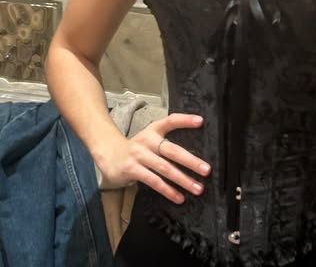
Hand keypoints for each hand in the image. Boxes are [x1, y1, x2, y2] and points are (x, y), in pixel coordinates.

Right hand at [94, 113, 210, 203]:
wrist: (108, 153)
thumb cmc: (137, 148)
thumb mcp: (150, 138)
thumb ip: (166, 143)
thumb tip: (193, 158)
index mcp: (153, 129)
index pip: (171, 121)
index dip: (185, 120)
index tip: (201, 121)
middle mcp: (147, 140)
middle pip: (172, 150)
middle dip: (191, 161)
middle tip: (206, 170)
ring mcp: (139, 155)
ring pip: (165, 168)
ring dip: (183, 180)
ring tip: (198, 188)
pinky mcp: (132, 169)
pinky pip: (153, 181)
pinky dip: (168, 190)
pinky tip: (179, 197)